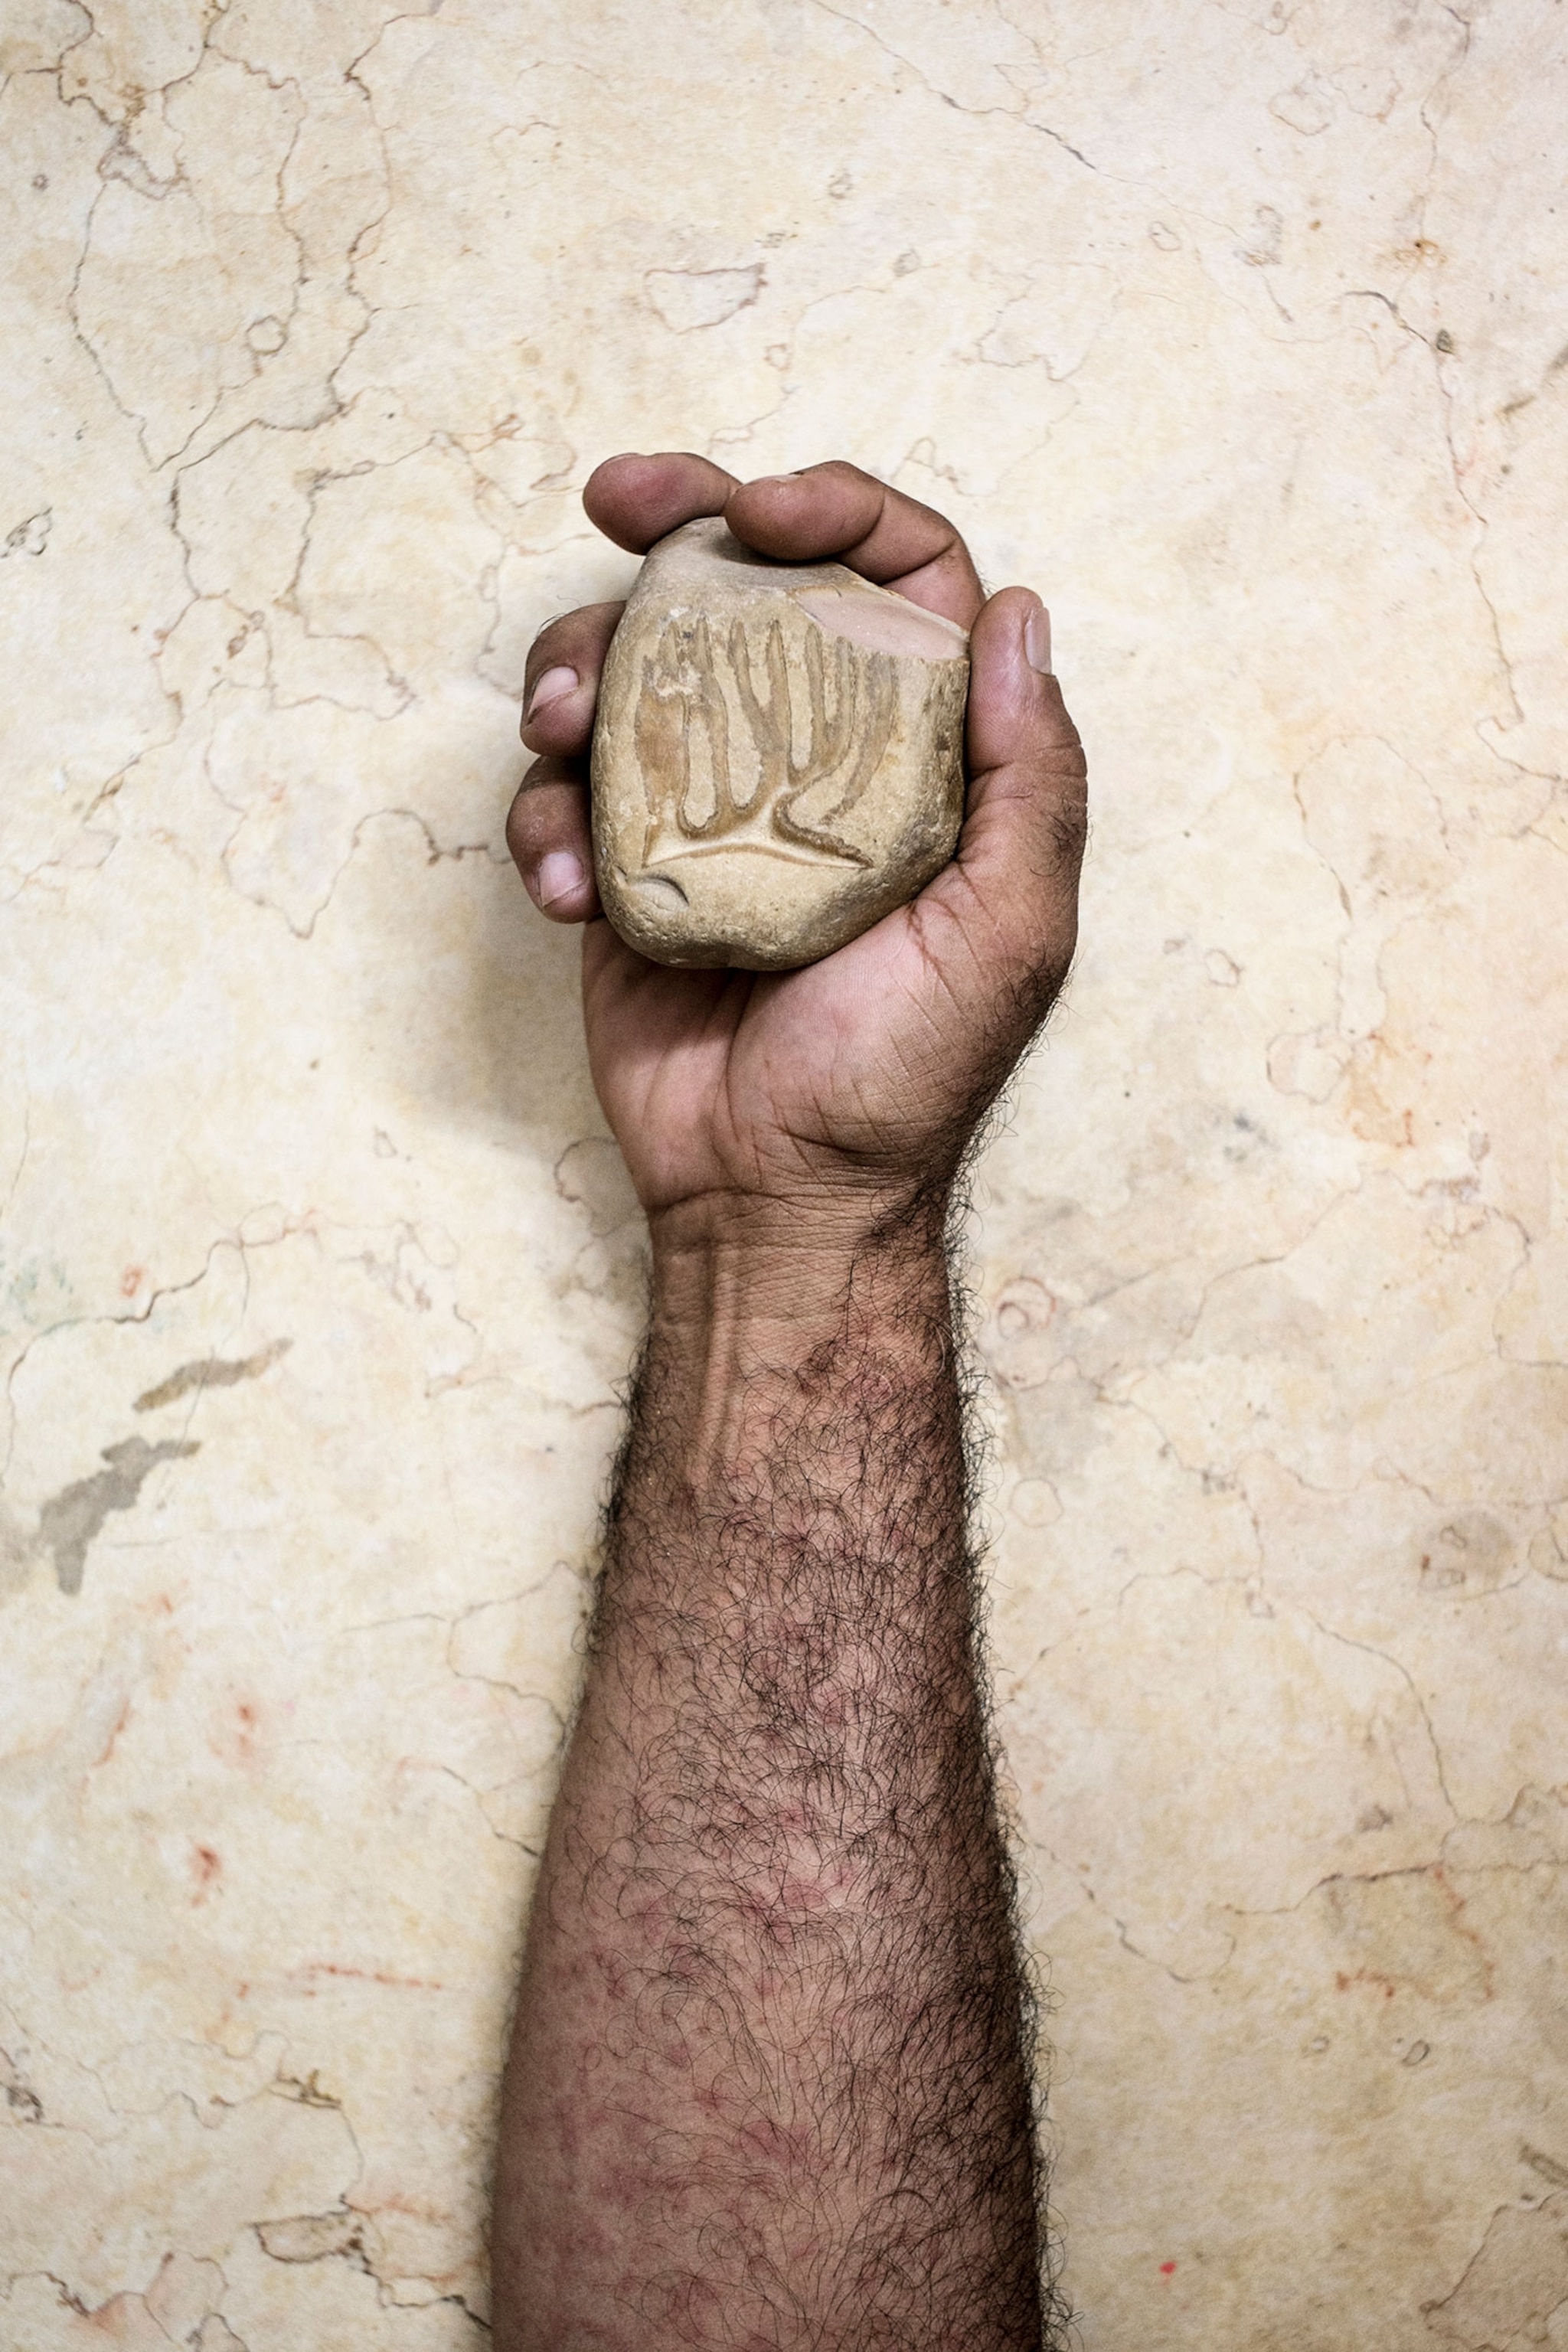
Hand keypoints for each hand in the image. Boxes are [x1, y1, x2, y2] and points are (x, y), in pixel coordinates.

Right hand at [507, 455, 1085, 1251]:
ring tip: (553, 725)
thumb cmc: (904, 1079)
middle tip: (617, 498)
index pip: (897, 580)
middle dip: (680, 519)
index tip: (758, 510)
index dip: (837, 510)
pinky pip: (566, 794)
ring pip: (636, 669)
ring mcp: (712, 808)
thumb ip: (1031, 777)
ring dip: (576, 664)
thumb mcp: (1010, 933)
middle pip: (751, 587)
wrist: (773, 1202)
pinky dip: (544, 818)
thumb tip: (1017, 613)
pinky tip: (561, 888)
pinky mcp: (625, 867)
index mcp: (923, 755)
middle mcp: (818, 759)